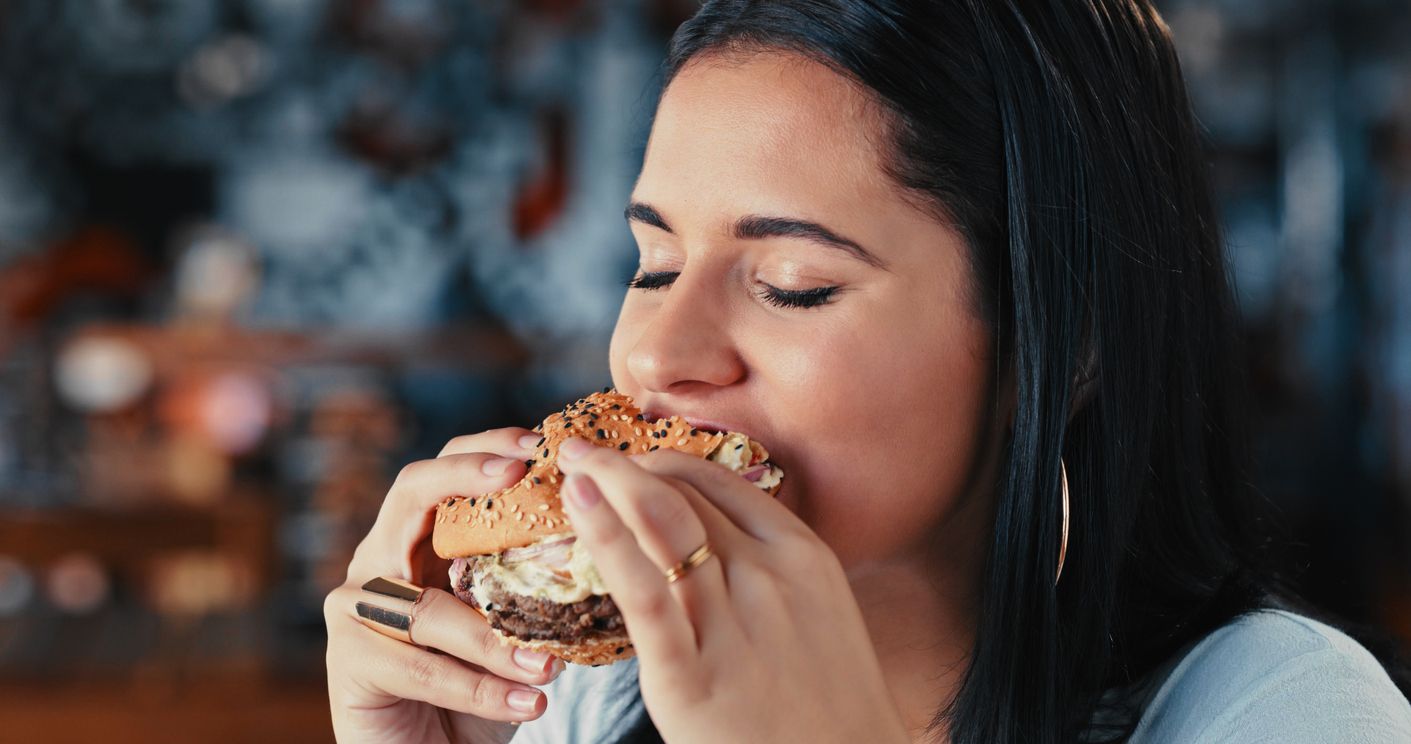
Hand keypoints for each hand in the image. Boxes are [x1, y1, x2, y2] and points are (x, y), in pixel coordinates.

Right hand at [325, 428, 566, 743]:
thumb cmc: (483, 683)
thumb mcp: (513, 620)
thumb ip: (534, 580)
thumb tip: (599, 540)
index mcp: (419, 539)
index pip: (445, 470)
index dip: (484, 449)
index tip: (536, 443)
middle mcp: (380, 559)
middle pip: (412, 494)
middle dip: (466, 477)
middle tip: (521, 476)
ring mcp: (355, 607)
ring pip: (430, 606)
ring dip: (495, 638)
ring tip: (550, 664)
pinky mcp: (350, 661)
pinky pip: (423, 668)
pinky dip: (482, 688)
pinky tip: (530, 701)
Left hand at [555, 438, 909, 743]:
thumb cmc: (831, 710)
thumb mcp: (821, 618)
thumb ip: (773, 575)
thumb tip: (720, 542)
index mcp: (802, 556)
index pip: (719, 483)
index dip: (663, 462)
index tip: (629, 460)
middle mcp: (768, 576)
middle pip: (682, 495)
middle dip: (623, 466)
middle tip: (581, 453)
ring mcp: (731, 622)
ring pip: (661, 522)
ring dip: (607, 482)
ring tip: (570, 462)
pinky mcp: (691, 675)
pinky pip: (644, 590)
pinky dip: (607, 538)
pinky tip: (580, 506)